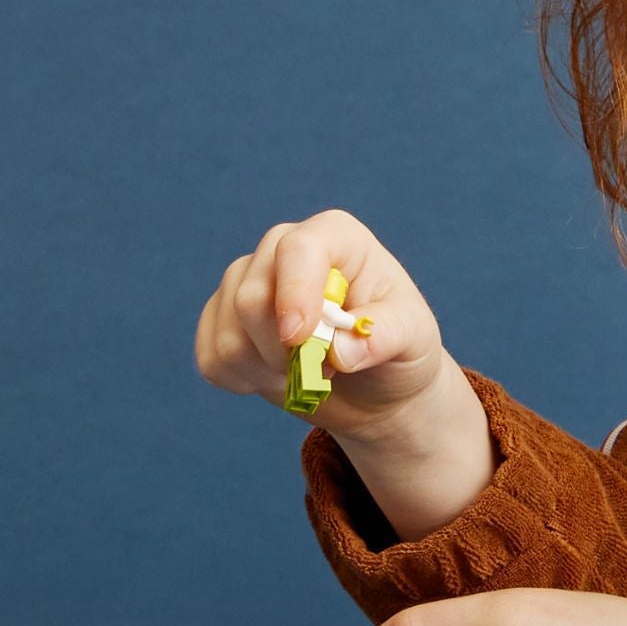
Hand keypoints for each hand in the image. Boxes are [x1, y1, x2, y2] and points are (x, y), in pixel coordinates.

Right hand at [195, 209, 446, 443]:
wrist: (376, 387)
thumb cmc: (399, 349)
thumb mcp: (414, 338)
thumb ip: (385, 335)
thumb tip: (341, 351)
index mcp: (335, 237)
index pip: (297, 250)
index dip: (294, 294)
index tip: (300, 340)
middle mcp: (282, 250)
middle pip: (250, 297)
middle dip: (286, 352)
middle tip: (328, 370)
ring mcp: (247, 282)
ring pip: (229, 334)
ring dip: (269, 373)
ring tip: (308, 374)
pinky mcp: (223, 319)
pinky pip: (211, 357)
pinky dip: (244, 382)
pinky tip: (277, 378)